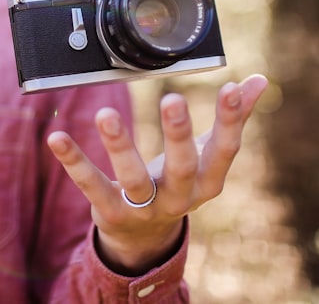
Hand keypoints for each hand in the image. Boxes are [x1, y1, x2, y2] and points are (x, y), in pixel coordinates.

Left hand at [46, 74, 268, 273]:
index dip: (230, 120)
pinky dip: (74, 161)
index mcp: (208, 181)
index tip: (230, 88)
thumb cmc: (180, 182)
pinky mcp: (111, 212)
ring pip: (133, 179)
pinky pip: (91, 185)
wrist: (145, 237)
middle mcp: (179, 198)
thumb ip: (234, 118)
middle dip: (178, 135)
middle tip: (173, 100)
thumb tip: (261, 80)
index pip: (224, 150)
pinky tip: (58, 137)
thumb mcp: (208, 156)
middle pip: (182, 167)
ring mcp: (145, 208)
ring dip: (119, 146)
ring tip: (107, 114)